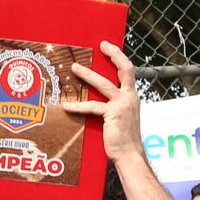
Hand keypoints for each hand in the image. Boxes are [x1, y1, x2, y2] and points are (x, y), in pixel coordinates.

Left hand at [65, 42, 143, 159]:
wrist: (130, 154)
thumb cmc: (124, 138)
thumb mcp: (123, 117)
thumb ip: (115, 105)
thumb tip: (101, 98)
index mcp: (132, 96)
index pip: (128, 71)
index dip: (119, 56)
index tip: (108, 46)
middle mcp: (130, 97)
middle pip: (125, 69)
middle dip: (114, 54)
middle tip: (101, 45)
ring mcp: (122, 105)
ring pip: (103, 84)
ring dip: (87, 74)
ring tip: (74, 67)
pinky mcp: (113, 114)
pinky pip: (92, 107)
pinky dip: (78, 106)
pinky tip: (66, 106)